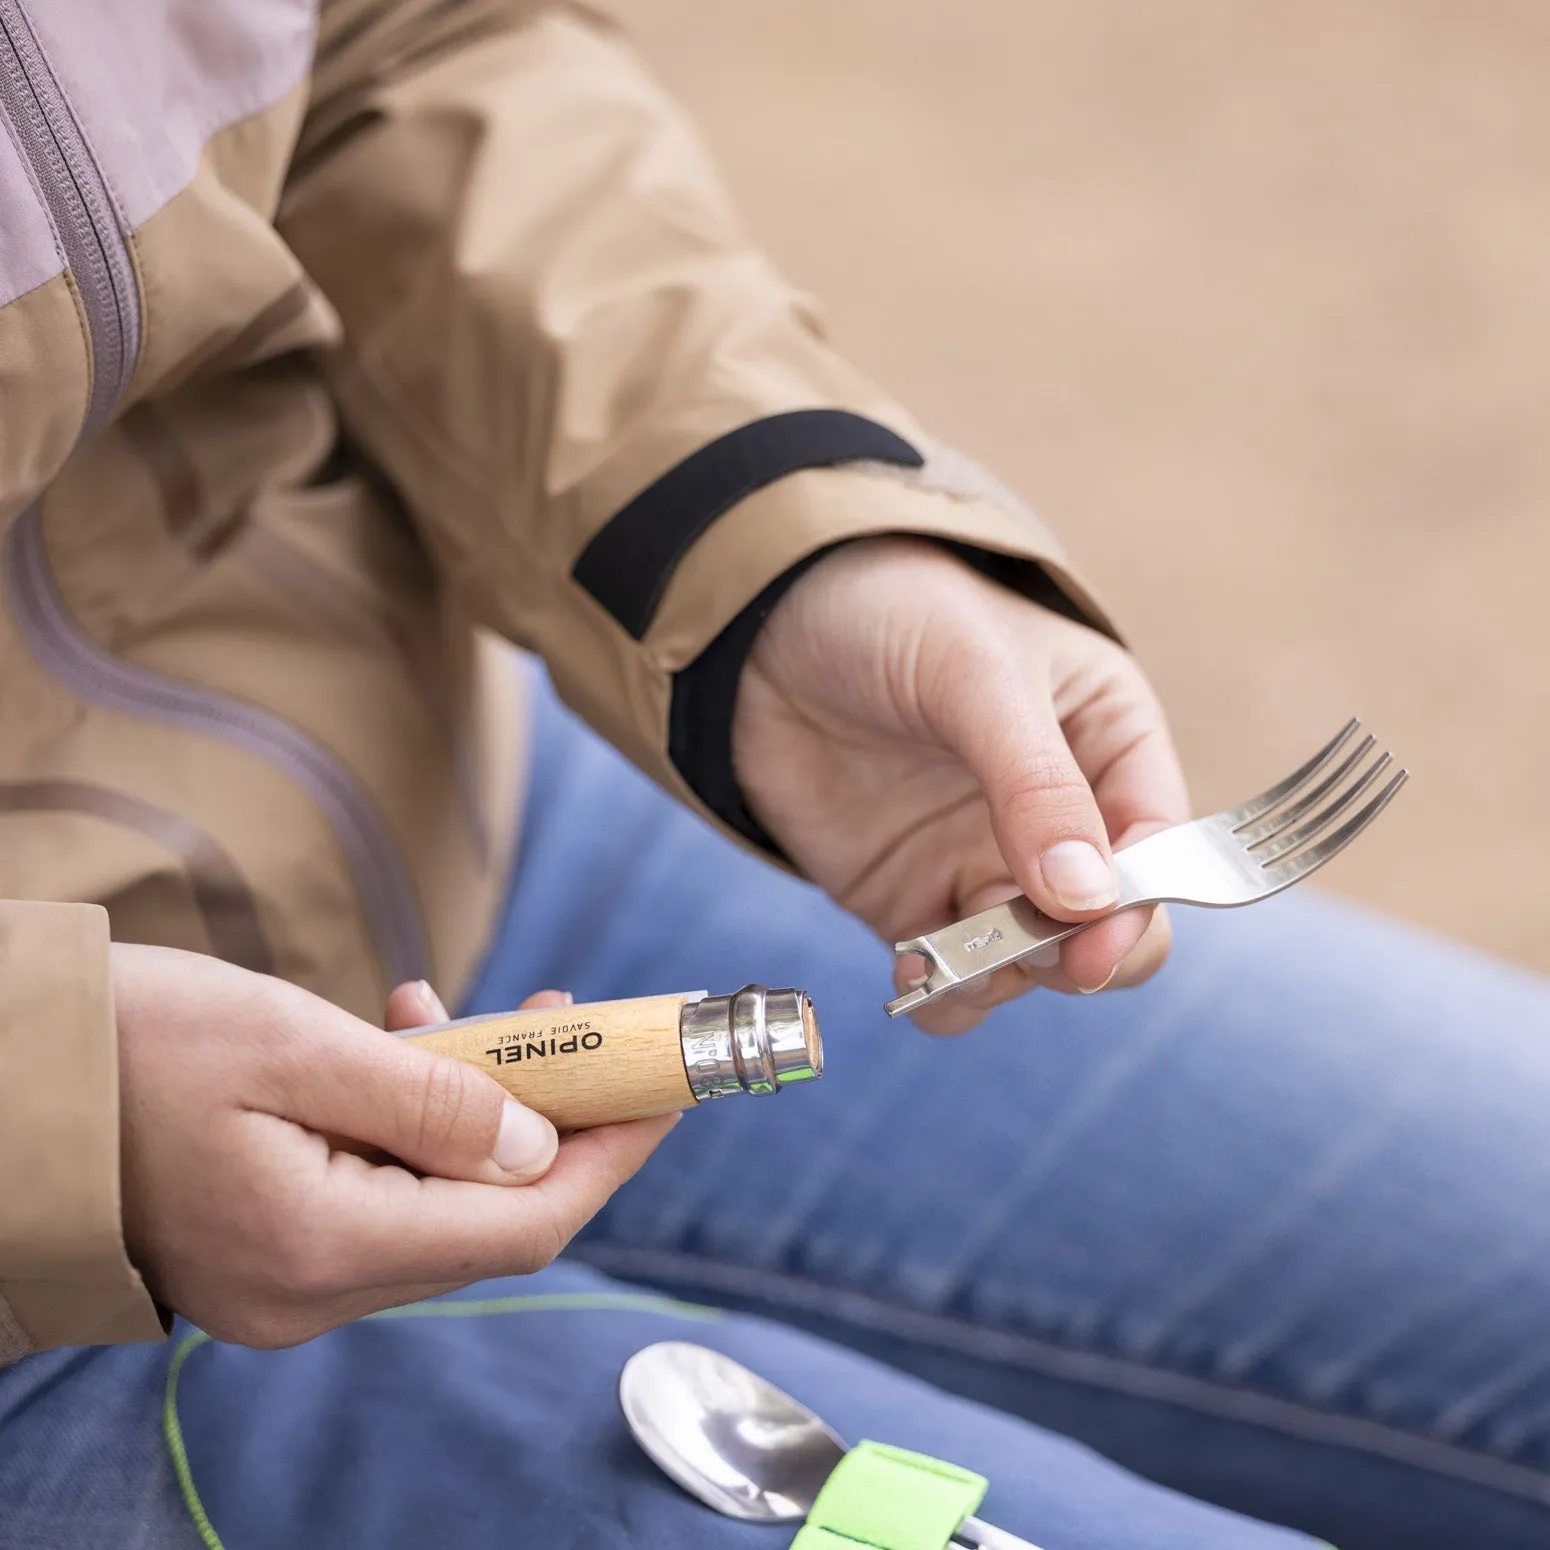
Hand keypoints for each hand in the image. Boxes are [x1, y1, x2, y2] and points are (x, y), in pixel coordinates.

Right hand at [115, 945, 673, 1346]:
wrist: (8, 1079)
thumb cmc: (130, 1046)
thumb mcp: (291, 1045)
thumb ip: (428, 1099)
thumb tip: (536, 1142)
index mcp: (318, 1249)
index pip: (518, 1224)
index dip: (608, 1156)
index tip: (666, 1089)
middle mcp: (310, 1292)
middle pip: (488, 1217)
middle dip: (555, 1122)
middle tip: (585, 1029)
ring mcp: (288, 1282)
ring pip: (441, 1202)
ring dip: (487, 1112)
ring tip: (498, 1016)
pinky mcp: (273, 1251)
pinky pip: (384, 1194)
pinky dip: (421, 1123)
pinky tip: (412, 1038)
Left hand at [734, 537, 1189, 1033]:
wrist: (764, 625)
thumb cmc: (894, 611)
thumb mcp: (976, 674)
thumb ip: (1035, 783)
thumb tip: (1089, 897)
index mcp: (1109, 743)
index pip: (1159, 844)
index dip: (1141, 900)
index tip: (1096, 936)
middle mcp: (1061, 818)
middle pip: (1110, 924)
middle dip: (1080, 954)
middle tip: (1031, 955)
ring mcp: (986, 865)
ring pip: (1032, 966)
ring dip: (1004, 978)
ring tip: (948, 960)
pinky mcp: (915, 900)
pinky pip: (951, 977)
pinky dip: (943, 993)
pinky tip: (910, 970)